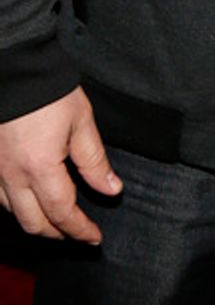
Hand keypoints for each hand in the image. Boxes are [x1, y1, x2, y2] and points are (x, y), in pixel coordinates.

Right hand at [0, 88, 121, 243]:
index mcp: (40, 168)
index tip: (94, 237)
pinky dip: (16, 205)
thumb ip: (95, 161)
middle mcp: (12, 176)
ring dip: (35, 221)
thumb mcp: (82, 122)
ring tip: (56, 219)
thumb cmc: (49, 91)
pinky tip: (29, 198)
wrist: (14, 67)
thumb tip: (111, 190)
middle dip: (57, 233)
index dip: (80, 229)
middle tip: (77, 232)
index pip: (63, 212)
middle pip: (33, 223)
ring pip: (12, 212)